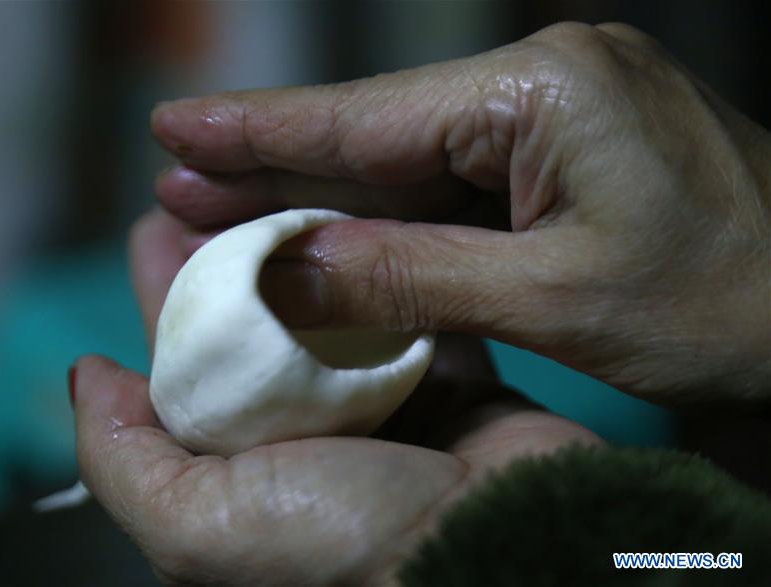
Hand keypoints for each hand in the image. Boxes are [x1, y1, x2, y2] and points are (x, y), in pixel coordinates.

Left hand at [72, 208, 599, 585]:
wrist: (491, 549)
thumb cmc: (338, 538)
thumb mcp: (197, 524)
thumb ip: (125, 458)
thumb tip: (88, 375)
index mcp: (239, 467)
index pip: (188, 367)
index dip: (169, 296)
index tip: (156, 225)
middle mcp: (304, 434)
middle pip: (261, 324)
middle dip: (233, 253)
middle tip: (212, 182)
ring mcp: (381, 404)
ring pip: (335, 305)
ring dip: (308, 244)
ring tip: (279, 173)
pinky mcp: (448, 377)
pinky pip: (411, 303)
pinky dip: (389, 260)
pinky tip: (363, 202)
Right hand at [150, 22, 770, 403]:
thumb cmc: (726, 306)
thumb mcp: (555, 300)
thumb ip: (410, 278)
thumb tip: (284, 276)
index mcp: (543, 89)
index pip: (365, 115)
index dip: (259, 130)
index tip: (172, 129)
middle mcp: (542, 82)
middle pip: (376, 131)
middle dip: (273, 162)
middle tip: (178, 175)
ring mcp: (554, 119)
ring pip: (408, 163)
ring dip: (322, 193)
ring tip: (226, 205)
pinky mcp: (563, 160)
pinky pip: (452, 187)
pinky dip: (387, 218)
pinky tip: (327, 230)